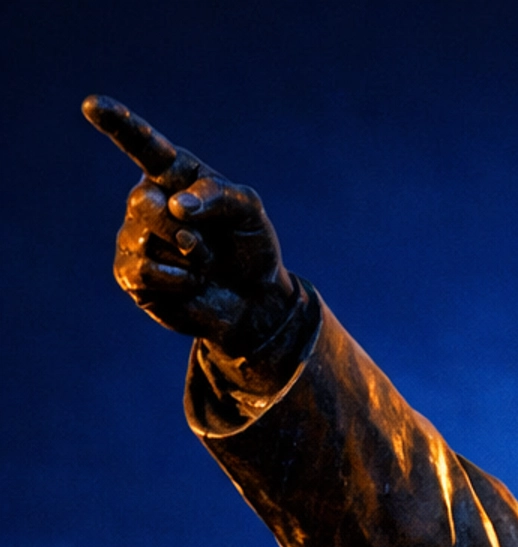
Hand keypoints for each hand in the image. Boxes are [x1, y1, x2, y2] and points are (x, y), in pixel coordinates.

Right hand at [83, 95, 298, 355]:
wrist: (253, 298)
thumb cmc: (247, 244)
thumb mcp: (248, 210)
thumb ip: (218, 194)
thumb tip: (176, 204)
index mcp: (172, 172)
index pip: (142, 144)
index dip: (117, 123)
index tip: (91, 105)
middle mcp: (147, 199)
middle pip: (144, 202)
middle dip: (183, 230)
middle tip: (205, 245)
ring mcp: (134, 236)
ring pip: (146, 240)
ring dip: (190, 259)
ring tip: (204, 264)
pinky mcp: (130, 274)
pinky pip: (144, 272)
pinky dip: (179, 281)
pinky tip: (190, 283)